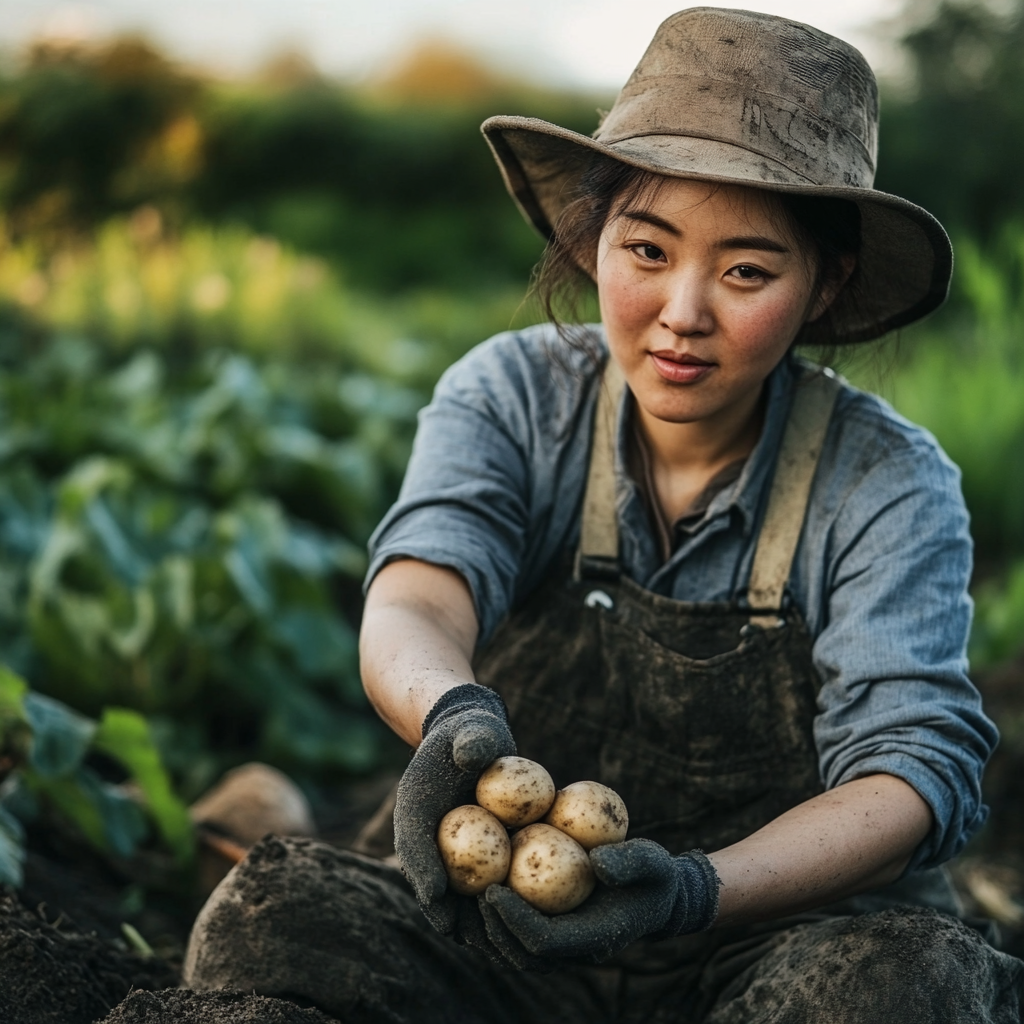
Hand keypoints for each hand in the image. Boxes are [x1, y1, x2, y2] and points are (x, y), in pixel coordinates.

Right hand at [393, 683, 516, 954]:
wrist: (473, 740)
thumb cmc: (472, 733)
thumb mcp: (472, 730)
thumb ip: (473, 741)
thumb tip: (474, 755)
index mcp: (415, 811)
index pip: (414, 847)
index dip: (423, 875)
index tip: (438, 900)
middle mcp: (427, 840)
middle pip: (431, 886)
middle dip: (447, 916)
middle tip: (470, 937)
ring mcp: (448, 855)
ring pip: (454, 900)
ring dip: (470, 924)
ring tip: (497, 945)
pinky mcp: (470, 863)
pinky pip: (477, 894)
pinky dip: (493, 913)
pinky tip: (522, 930)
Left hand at [480, 839, 719, 965]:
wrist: (659, 894)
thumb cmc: (655, 874)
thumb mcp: (652, 861)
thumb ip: (629, 862)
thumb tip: (596, 861)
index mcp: (595, 938)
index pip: (543, 941)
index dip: (514, 921)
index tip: (492, 890)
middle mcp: (576, 950)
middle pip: (522, 954)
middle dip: (492, 928)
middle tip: (472, 893)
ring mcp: (566, 947)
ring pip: (516, 953)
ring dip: (489, 931)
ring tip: (468, 896)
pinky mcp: (557, 934)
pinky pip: (520, 937)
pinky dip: (497, 922)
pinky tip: (481, 892)